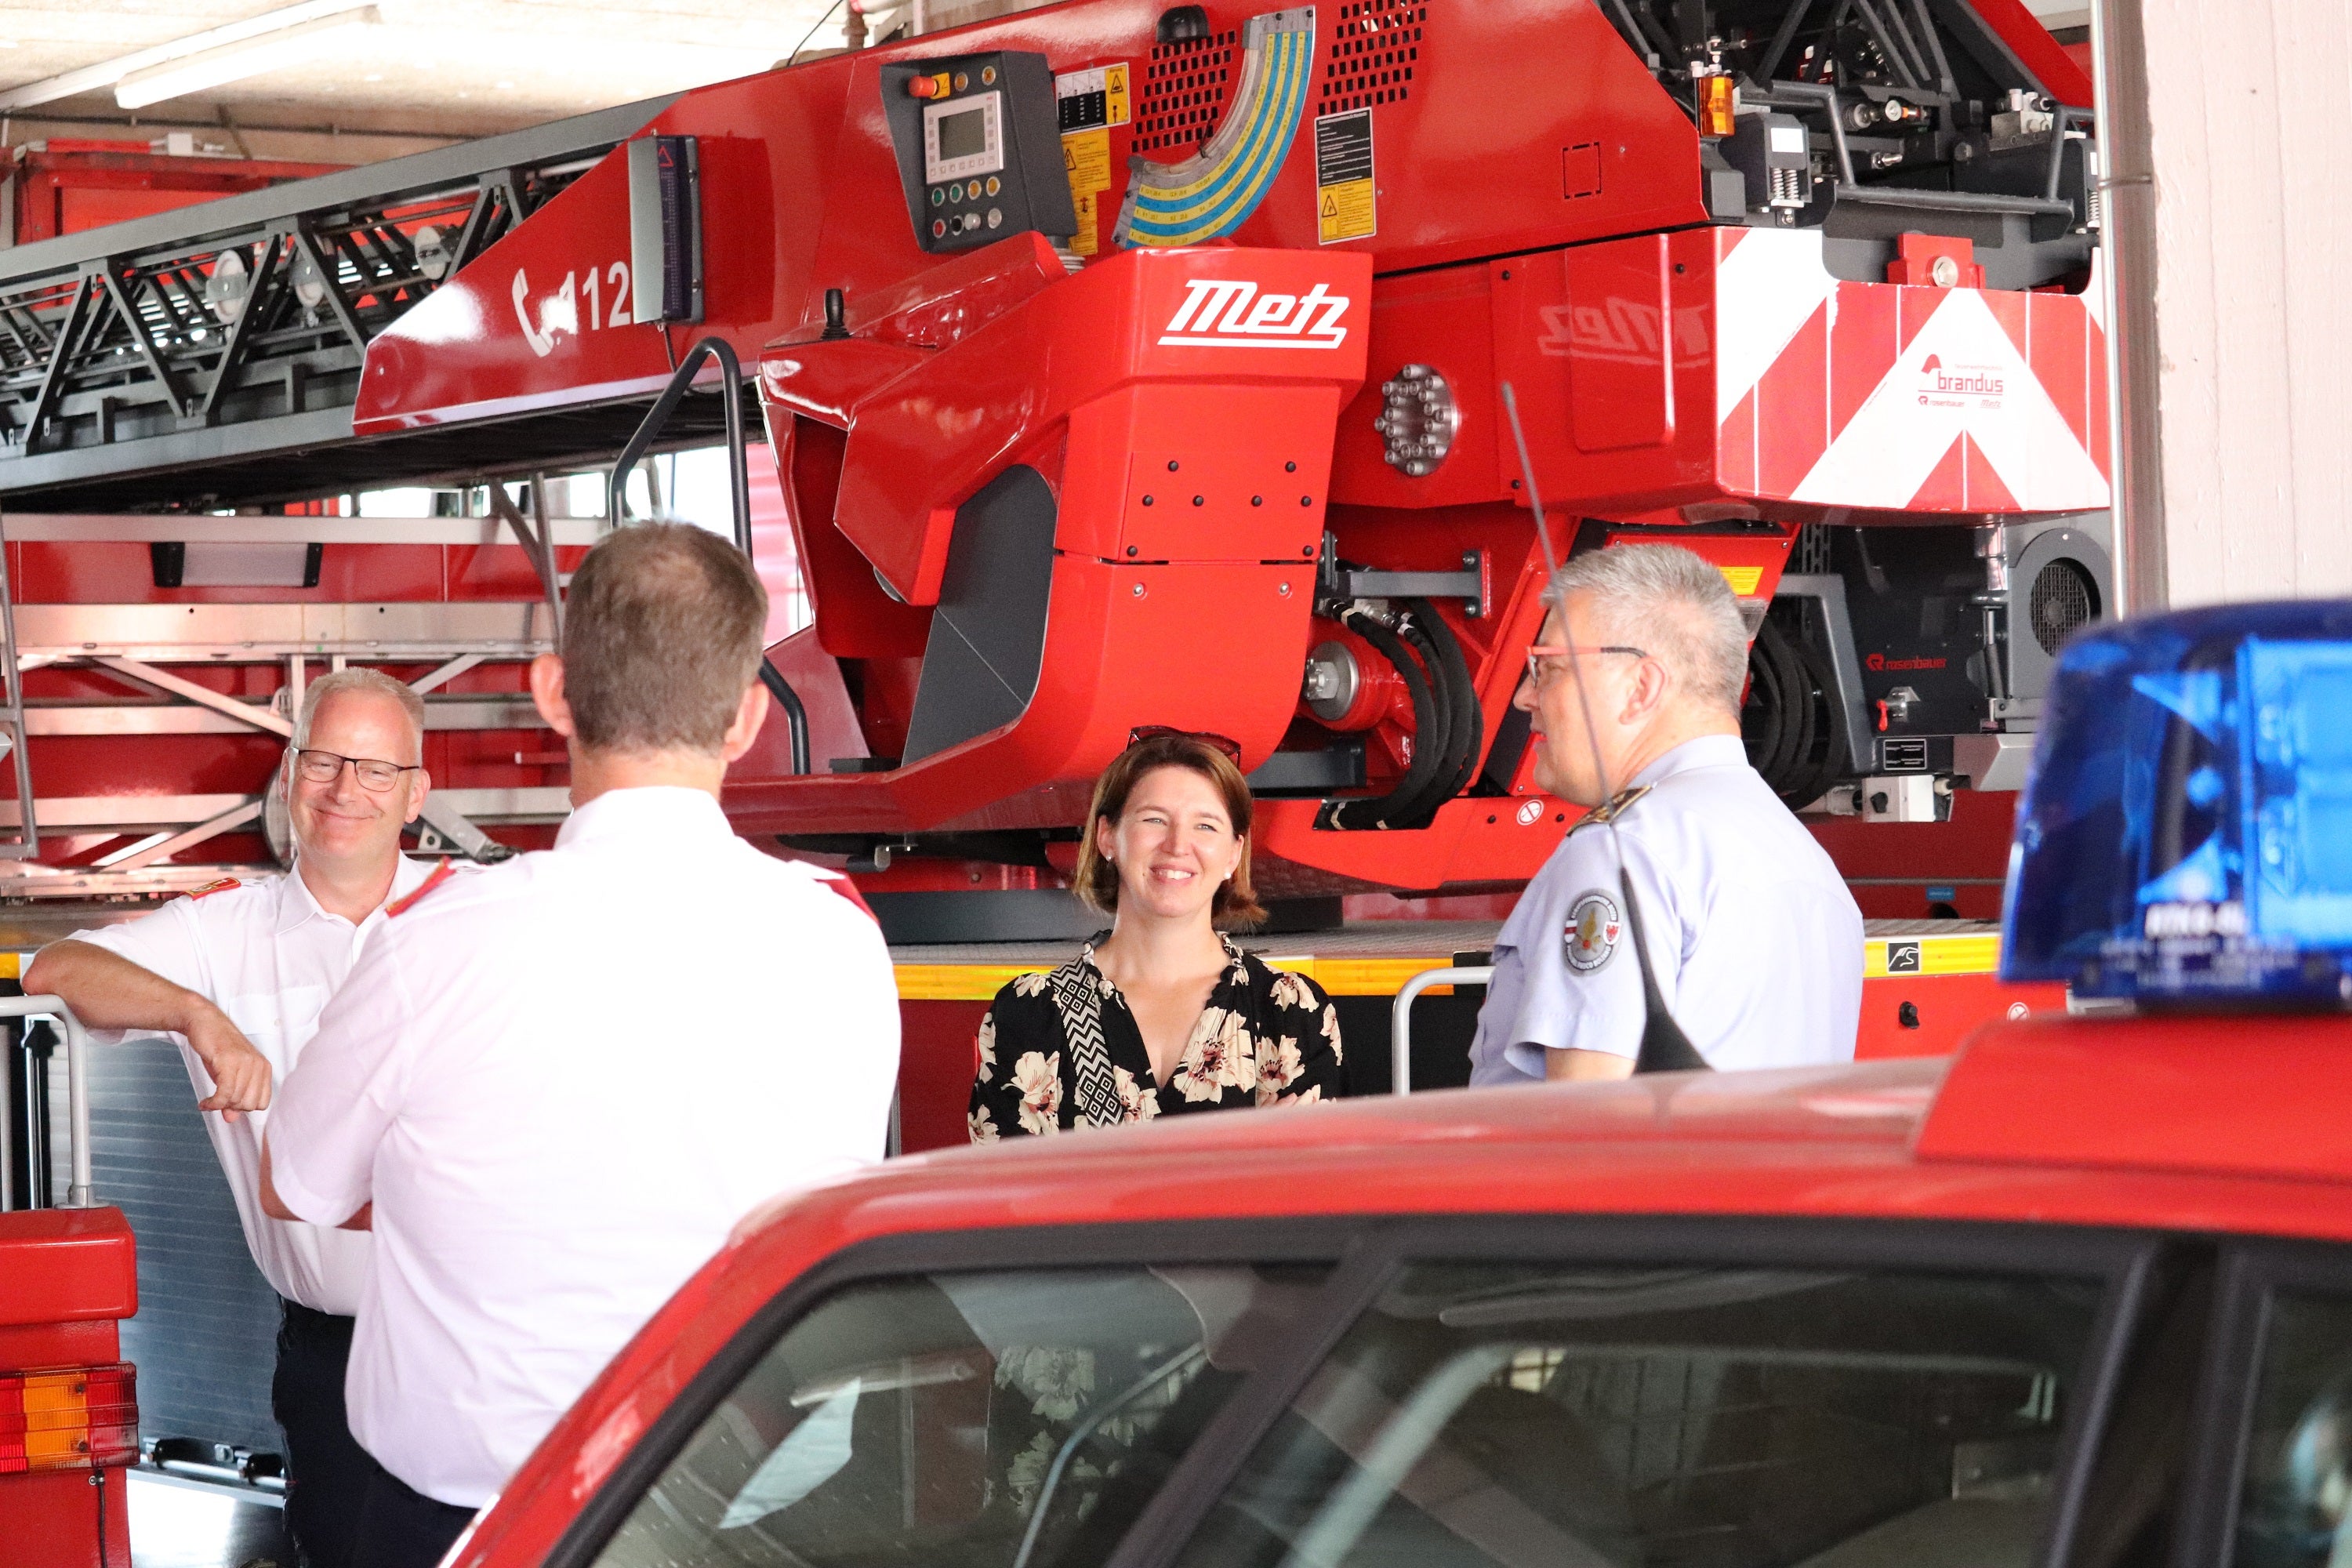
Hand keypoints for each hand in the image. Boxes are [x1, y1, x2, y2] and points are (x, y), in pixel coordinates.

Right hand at [186, 1005, 271, 1120]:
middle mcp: (258, 1065)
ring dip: (218, 1105)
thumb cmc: (218, 1048)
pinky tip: (204, 1103)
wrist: (205, 1023)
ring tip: (208, 1101)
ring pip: (236, 1099)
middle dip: (231, 1107)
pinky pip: (224, 1093)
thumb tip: (232, 1118)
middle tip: (217, 1101)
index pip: (262, 1103)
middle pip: (249, 1104)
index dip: (244, 1108)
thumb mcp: (228, 1075)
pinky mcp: (228, 1061)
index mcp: (264, 1068)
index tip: (229, 1104)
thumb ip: (233, 1096)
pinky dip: (213, 1103)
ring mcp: (245, 1062)